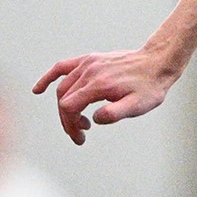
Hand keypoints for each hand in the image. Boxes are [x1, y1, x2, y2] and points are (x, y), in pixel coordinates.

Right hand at [32, 47, 177, 144]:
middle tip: (80, 135)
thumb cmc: (149, 87)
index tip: (81, 137)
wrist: (157, 63)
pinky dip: (49, 78)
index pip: (69, 107)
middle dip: (67, 120)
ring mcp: (88, 63)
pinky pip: (62, 67)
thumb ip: (115, 113)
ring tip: (80, 122)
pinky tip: (39, 90)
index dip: (70, 125)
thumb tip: (94, 118)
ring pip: (63, 87)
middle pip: (64, 99)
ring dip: (65, 107)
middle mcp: (90, 71)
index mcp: (99, 85)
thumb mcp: (138, 105)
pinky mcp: (89, 59)